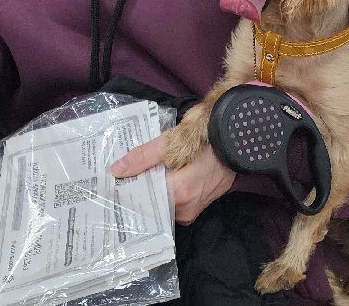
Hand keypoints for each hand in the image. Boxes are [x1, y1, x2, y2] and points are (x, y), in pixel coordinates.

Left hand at [111, 134, 234, 224]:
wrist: (236, 138)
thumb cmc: (205, 137)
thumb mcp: (169, 142)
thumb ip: (142, 158)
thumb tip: (116, 171)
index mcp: (178, 194)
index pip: (142, 202)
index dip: (127, 193)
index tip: (113, 186)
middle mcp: (186, 209)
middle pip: (152, 206)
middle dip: (138, 193)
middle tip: (122, 180)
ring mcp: (195, 209)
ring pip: (163, 205)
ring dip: (152, 192)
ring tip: (138, 178)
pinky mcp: (200, 206)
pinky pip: (176, 203)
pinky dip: (166, 192)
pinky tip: (159, 179)